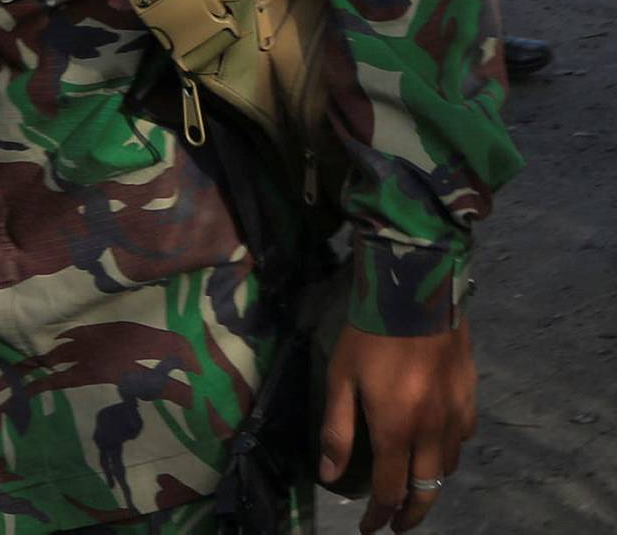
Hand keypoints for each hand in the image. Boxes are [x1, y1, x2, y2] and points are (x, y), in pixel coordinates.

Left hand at [320, 323, 475, 532]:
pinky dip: (449, 451)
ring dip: (430, 484)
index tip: (370, 528)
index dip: (379, 515)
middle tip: (398, 525)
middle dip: (411, 515)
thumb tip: (330, 475)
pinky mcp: (471, 398)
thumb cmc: (371, 332)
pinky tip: (437, 443)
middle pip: (426, 491)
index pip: (389, 490)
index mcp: (396, 429)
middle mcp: (431, 432)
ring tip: (414, 486)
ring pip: (448, 468)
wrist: (416, 290)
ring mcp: (456, 416)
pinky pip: (463, 439)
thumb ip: (337, 429)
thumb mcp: (341, 376)